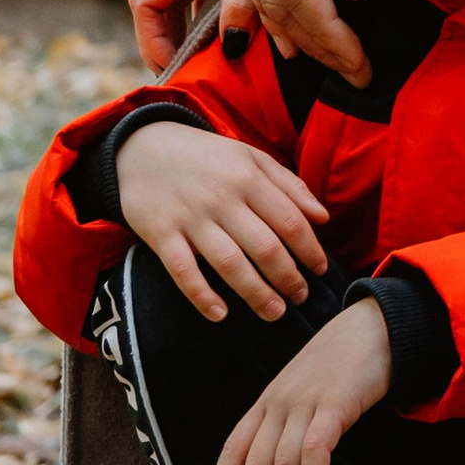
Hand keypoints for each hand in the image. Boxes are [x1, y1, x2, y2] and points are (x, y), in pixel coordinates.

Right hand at [115, 118, 329, 322]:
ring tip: (274, 312)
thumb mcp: (250, 157)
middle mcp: (222, 199)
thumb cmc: (205, 157)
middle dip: (288, 278)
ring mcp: (190, 218)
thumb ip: (289, 185)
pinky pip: (183, 271)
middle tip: (301, 297)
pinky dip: (201, 295)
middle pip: (265, 247)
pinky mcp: (160, 234)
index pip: (290, 220)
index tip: (321, 270)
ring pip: (230, 263)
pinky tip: (220, 315)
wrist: (141, 149)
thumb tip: (323, 217)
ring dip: (255, 293)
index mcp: (248, 177)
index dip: (309, 250)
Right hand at [127, 0, 245, 76]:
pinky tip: (263, 41)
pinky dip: (236, 23)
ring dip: (211, 41)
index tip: (174, 69)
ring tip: (237, 72)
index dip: (152, 41)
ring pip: (199, 9)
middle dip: (182, 51)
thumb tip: (233, 42)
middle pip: (167, 12)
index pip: (147, 0)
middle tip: (209, 82)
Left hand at [206, 297, 391, 464]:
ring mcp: (305, 402)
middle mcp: (279, 403)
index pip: (233, 447)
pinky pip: (315, 448)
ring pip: (283, 464)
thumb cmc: (341, 363)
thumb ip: (288, 419)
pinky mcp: (335, 403)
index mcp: (267, 402)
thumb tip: (279, 464)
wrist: (375, 325)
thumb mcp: (303, 388)